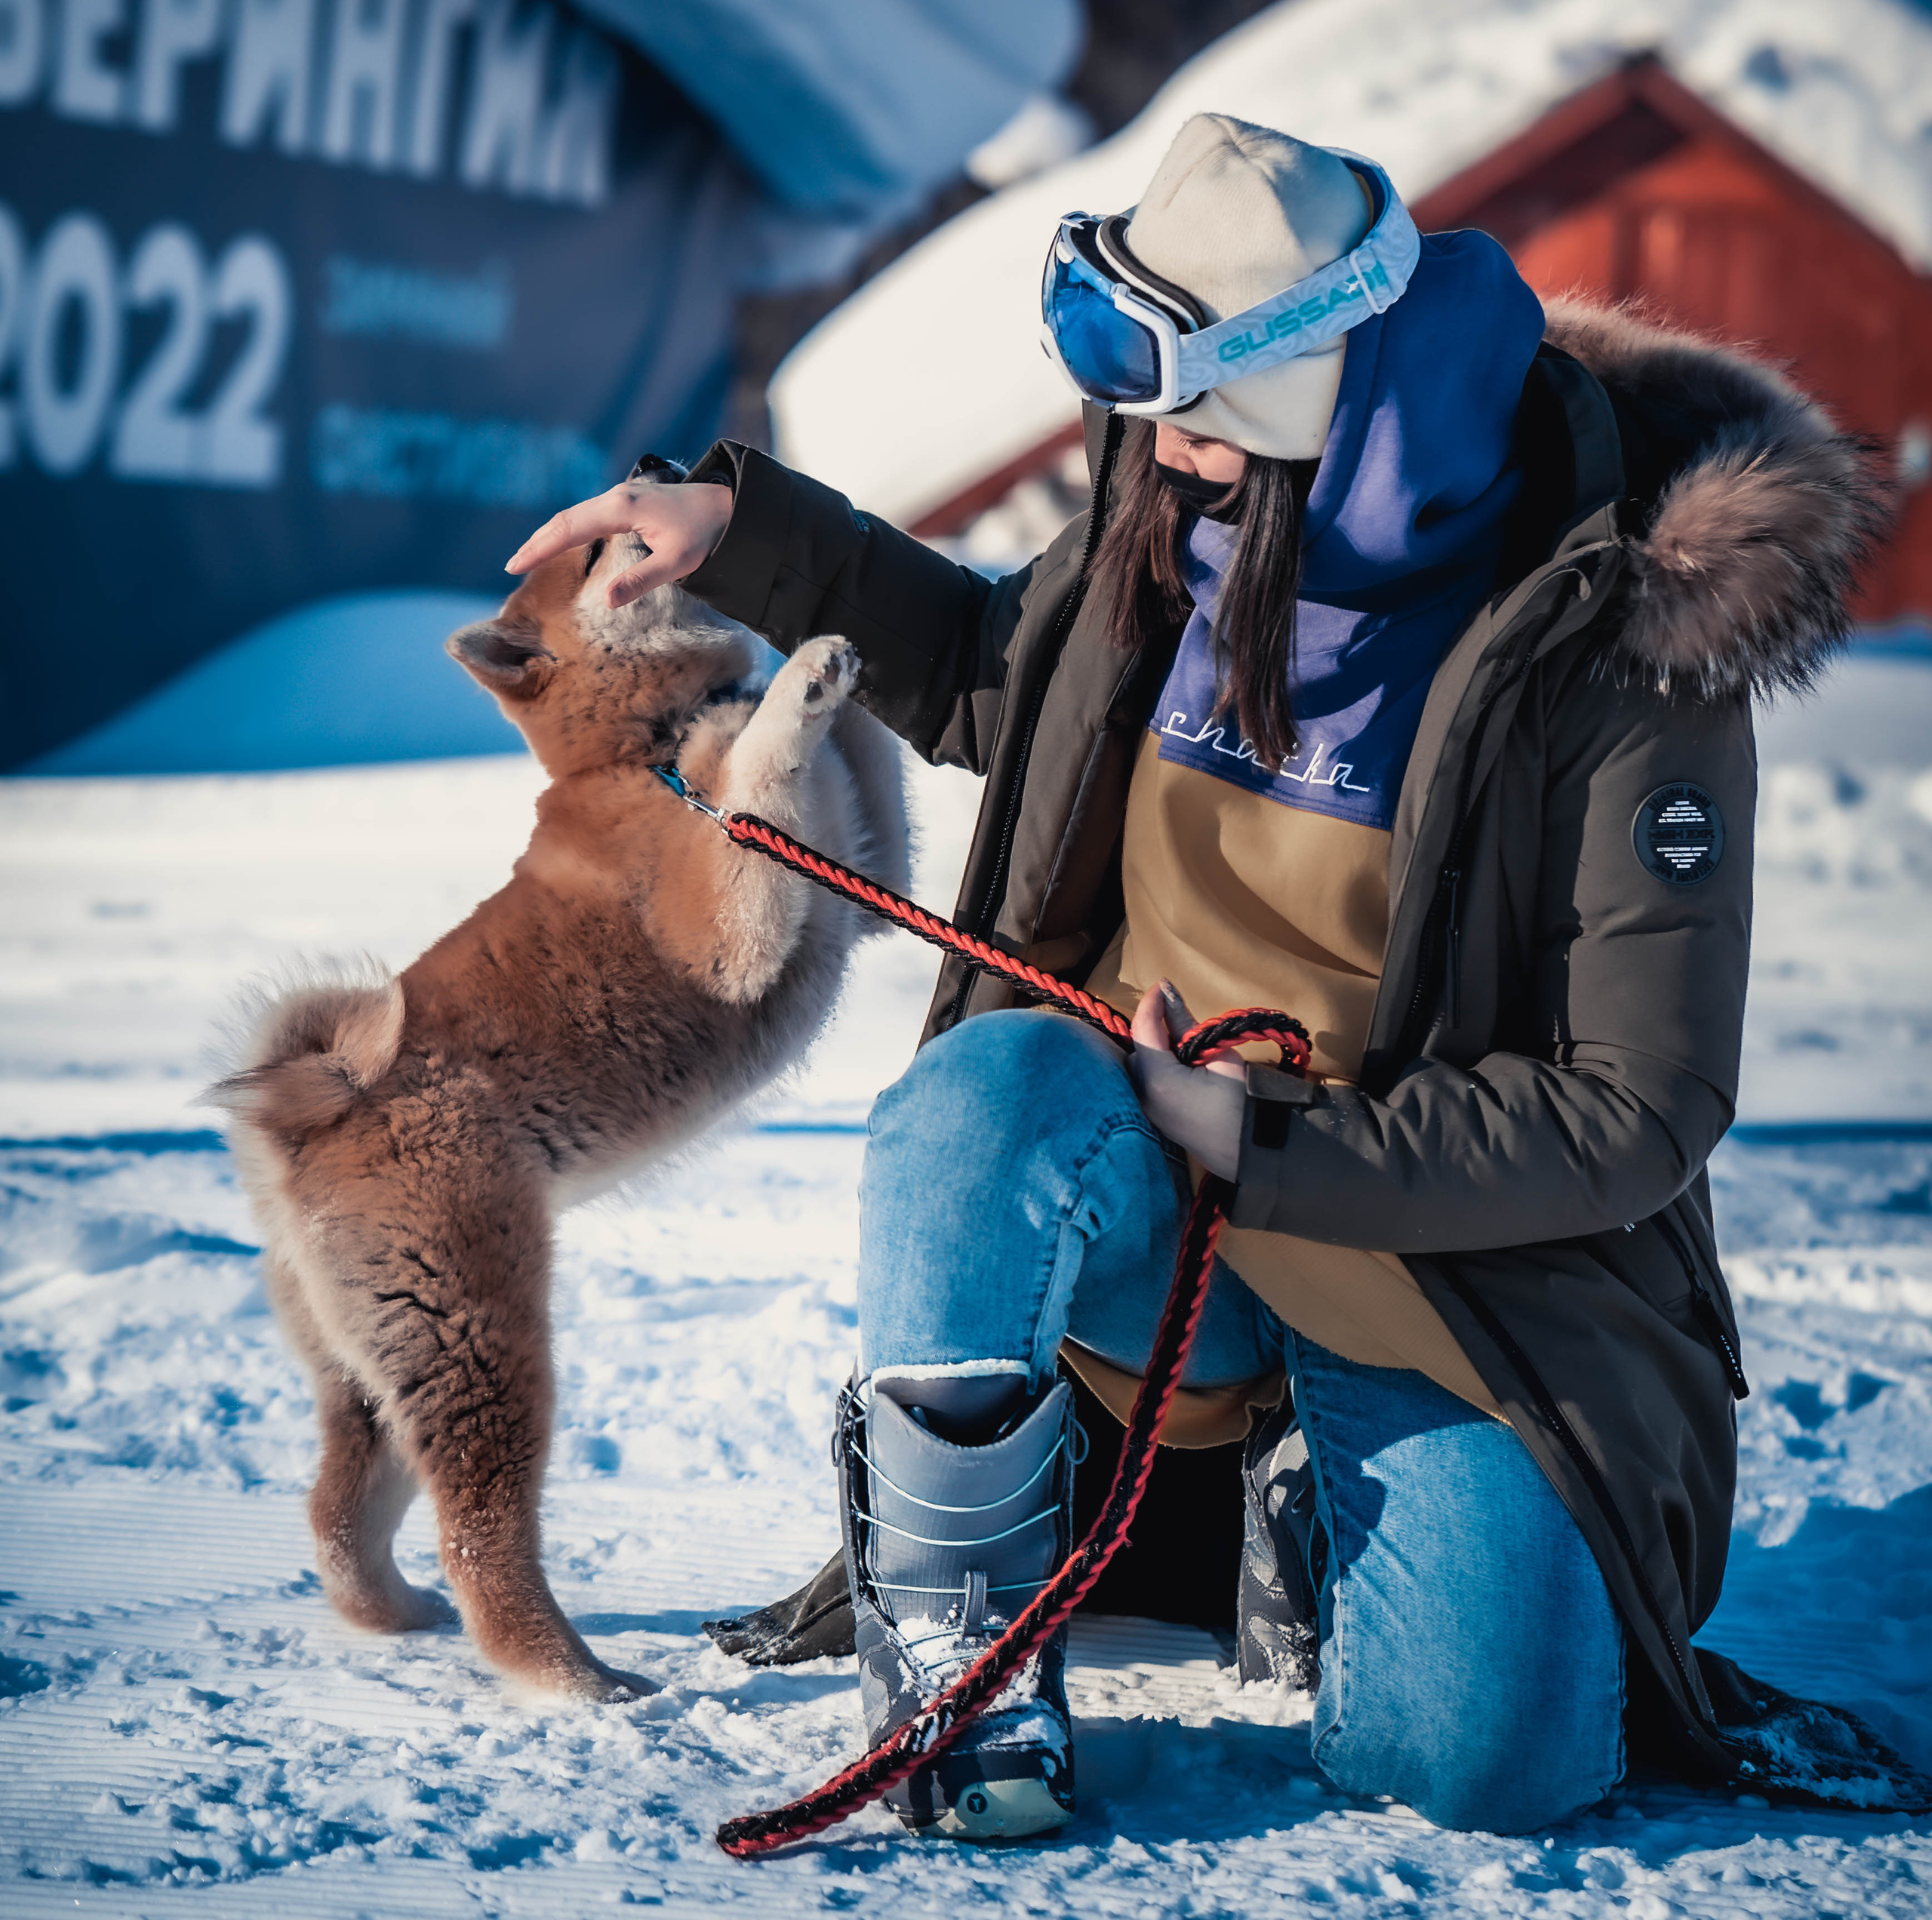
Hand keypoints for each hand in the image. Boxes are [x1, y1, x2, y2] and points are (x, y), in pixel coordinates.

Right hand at [505, 479, 733, 608]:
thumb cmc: (707, 534)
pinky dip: (569, 530)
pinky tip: (563, 543)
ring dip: (551, 535)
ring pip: (576, 515)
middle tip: (512, 566)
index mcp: (621, 509)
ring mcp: (621, 497)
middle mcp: (616, 498)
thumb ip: (641, 581)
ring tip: (529, 557)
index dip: (540, 548)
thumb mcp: (679, 563)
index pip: (569, 529)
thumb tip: (607, 601)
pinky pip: (588, 515)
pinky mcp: (628, 502)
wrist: (729, 506)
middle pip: (566, 519)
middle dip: (538, 542)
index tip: (516, 565)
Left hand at [1126, 980, 1246, 1180]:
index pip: (1144, 1027)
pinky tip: (1179, 1065)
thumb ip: (1186, 1024)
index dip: (1152, 1002)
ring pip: (1139, 1067)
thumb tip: (1167, 991)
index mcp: (1157, 1078)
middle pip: (1137, 1048)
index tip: (1163, 983)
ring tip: (1184, 1044)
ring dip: (1155, 1050)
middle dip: (1153, 1030)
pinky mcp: (1154, 1119)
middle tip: (1180, 1016)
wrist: (1250, 1149)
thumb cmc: (1241, 1100)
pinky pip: (1145, 1084)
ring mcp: (1145, 1110)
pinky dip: (1156, 1068)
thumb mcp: (1217, 1054)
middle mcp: (1142, 1096)